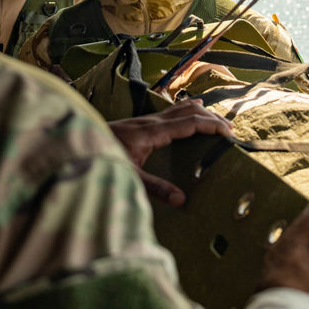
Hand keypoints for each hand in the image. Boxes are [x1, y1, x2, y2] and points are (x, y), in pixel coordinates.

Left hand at [110, 102, 232, 207]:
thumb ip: (155, 188)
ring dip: (201, 113)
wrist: (78, 143)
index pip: (189, 123)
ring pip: (180, 108)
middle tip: (230, 130)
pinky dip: (188, 110)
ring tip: (218, 121)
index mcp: (152, 132)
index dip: (211, 126)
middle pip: (189, 112)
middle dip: (211, 119)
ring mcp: (145, 120)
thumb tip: (182, 200)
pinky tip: (192, 109)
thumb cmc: (100, 159)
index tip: (229, 133)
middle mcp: (151, 121)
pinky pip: (171, 112)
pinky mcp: (141, 123)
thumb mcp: (129, 177)